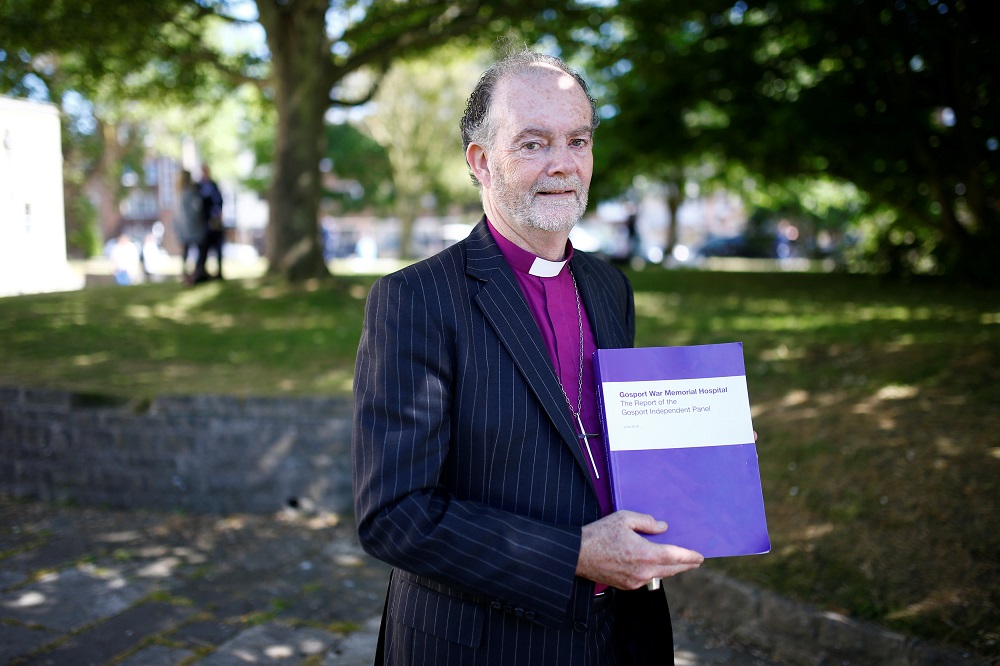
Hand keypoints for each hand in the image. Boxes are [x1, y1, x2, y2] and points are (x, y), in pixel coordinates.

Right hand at [576, 510, 703, 589]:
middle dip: (685, 565)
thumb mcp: (624, 518)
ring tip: (679, 563)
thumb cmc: (599, 534)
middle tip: (695, 561)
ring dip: (671, 569)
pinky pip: (647, 579)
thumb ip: (647, 522)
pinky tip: (656, 566)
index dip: (690, 557)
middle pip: (672, 569)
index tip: (700, 556)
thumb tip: (663, 527)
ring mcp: (635, 581)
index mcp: (646, 554)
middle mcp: (644, 571)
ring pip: (660, 576)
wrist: (577, 554)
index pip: (676, 557)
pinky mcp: (626, 585)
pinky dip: (655, 572)